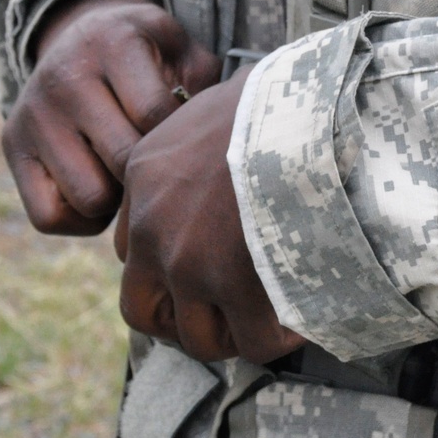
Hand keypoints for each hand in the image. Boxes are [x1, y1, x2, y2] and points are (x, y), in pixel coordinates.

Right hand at [2, 0, 221, 234]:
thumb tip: (217, 133)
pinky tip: (102, 190)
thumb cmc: (147, 58)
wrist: (81, 39)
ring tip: (131, 174)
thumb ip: (206, 82)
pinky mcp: (12, 148)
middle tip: (162, 162)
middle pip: (123, 162)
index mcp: (112, 45)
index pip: (155, 117)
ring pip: (90, 197)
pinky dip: (82, 220)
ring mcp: (32, 115)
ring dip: (119, 200)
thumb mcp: (180, 49)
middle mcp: (63, 77)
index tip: (185, 137)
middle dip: (151, 171)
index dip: (178, 140)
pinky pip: (50, 217)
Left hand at [115, 71, 305, 363]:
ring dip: (233, 335)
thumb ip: (199, 149)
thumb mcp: (212, 111)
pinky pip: (254, 341)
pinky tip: (306, 316)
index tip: (207, 270)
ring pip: (197, 338)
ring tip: (271, 317)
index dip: (168, 271)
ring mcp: (191, 264)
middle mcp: (155, 230)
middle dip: (183, 320)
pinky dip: (280, 337)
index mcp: (144, 181)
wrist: (299, 108)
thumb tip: (229, 164)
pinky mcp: (235, 286)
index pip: (132, 253)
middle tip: (225, 314)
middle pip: (144, 311)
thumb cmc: (273, 97)